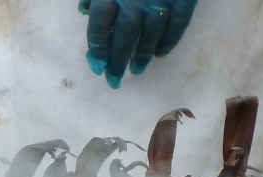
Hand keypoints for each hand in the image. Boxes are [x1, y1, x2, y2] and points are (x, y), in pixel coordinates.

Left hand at [79, 0, 197, 88]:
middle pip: (124, 36)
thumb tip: (84, 9)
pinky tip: (160, 53)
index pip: (100, 24)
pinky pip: (177, 25)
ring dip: (142, 55)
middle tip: (114, 80)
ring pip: (150, 35)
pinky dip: (168, 41)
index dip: (97, 47)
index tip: (96, 66)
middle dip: (117, 61)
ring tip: (136, 70)